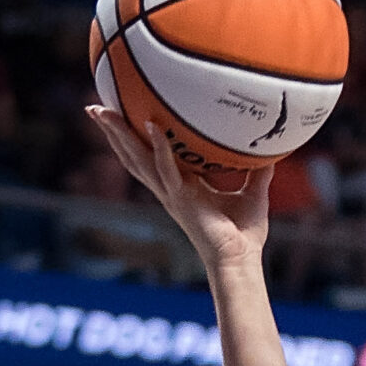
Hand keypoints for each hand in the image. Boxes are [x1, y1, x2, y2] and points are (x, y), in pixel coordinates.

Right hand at [84, 104, 269, 274]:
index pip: (149, 156)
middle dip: (113, 131)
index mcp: (180, 184)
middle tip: (94, 107)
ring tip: (102, 112)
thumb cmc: (244, 233)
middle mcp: (169, 187)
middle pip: (132, 154)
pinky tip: (153, 125)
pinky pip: (168, 169)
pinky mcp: (181, 198)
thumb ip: (257, 171)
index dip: (134, 137)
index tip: (120, 114)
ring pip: (138, 158)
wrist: (240, 258)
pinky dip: (160, 147)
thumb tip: (271, 152)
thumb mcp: (253, 193)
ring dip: (120, 134)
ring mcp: (171, 193)